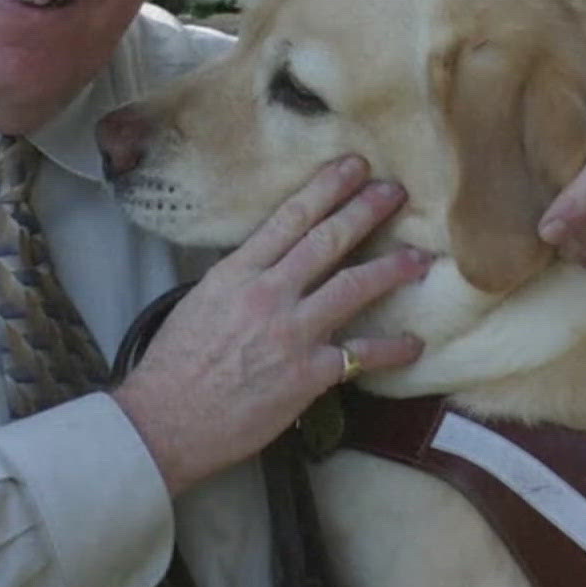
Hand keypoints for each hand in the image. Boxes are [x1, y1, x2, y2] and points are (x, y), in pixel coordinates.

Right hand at [111, 155, 426, 495]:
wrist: (166, 419)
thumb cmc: (176, 364)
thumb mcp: (201, 302)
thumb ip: (240, 278)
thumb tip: (270, 263)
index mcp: (237, 273)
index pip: (289, 218)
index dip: (326, 188)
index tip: (352, 166)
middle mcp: (268, 294)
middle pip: (327, 241)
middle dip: (365, 210)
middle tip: (395, 191)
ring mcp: (291, 333)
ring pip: (353, 287)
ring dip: (391, 268)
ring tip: (419, 257)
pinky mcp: (308, 374)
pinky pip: (361, 355)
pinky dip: (392, 349)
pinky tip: (414, 343)